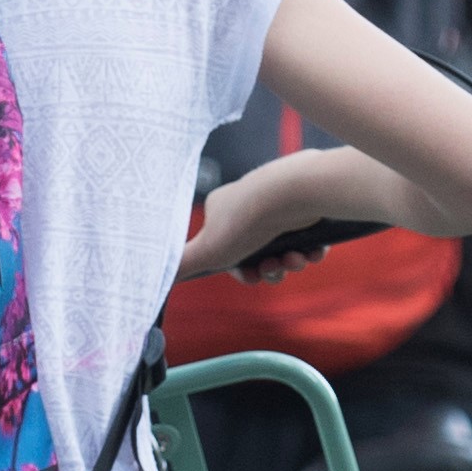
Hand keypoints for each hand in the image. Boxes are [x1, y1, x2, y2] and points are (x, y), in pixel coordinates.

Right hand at [177, 156, 347, 278]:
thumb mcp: (207, 250)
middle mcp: (250, 204)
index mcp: (223, 209)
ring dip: (290, 263)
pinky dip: (311, 251)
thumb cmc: (247, 221)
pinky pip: (310, 239)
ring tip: (295, 258)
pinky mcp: (307, 205)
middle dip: (270, 270)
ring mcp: (280, 204)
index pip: (229, 251)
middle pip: (259, 254)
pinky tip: (312, 251)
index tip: (251, 276)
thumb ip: (181, 265)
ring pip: (286, 249)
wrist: (294, 192)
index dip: (242, 271)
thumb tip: (159, 277)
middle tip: (275, 268)